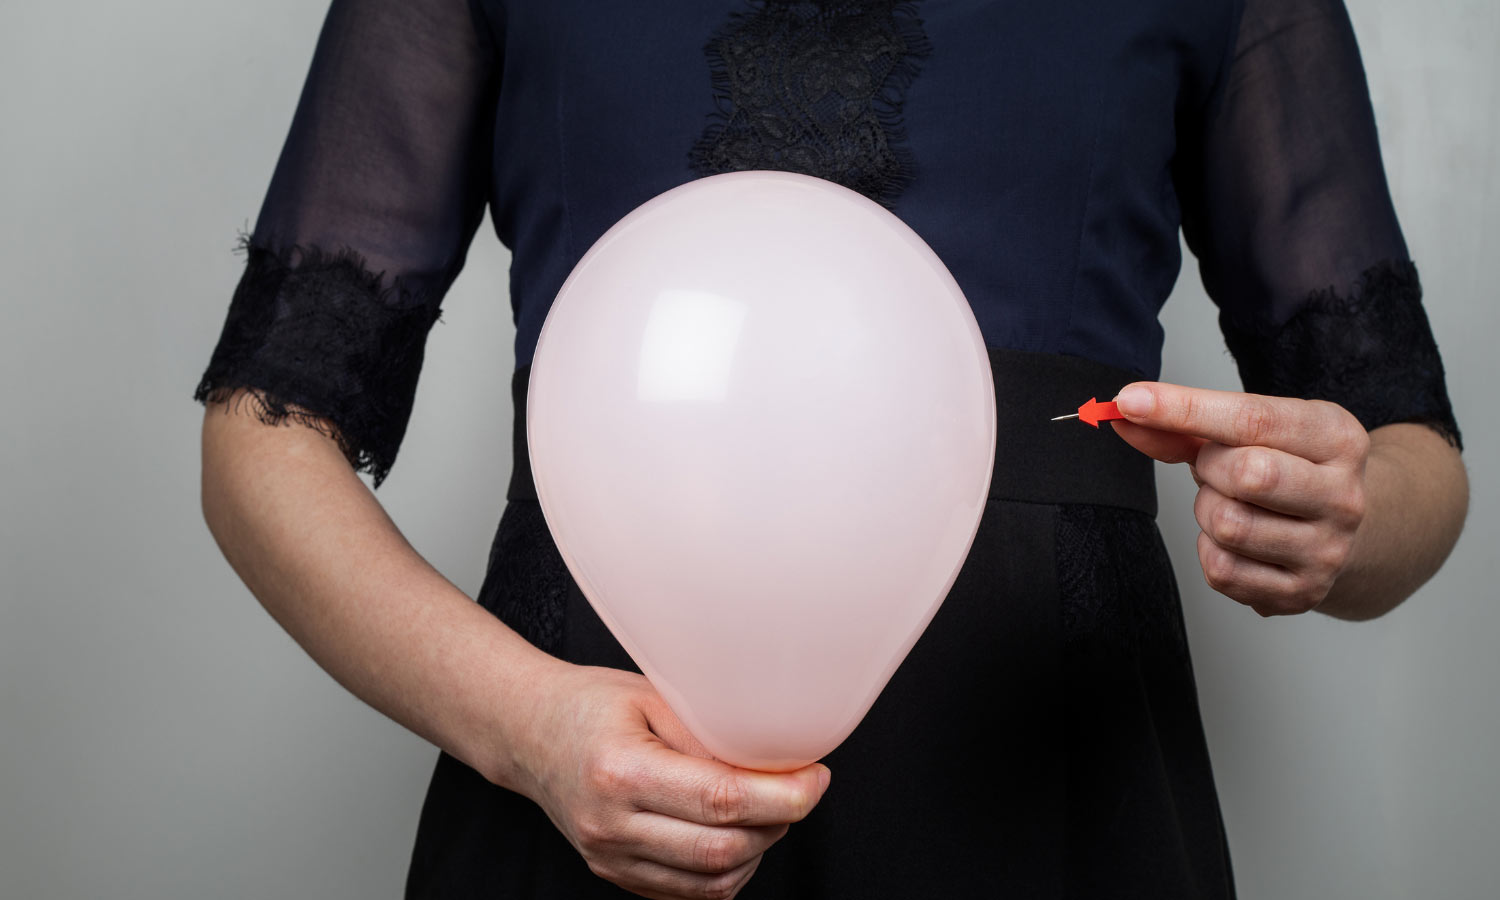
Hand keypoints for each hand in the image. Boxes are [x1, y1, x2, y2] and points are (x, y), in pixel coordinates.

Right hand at [509, 663, 829, 899]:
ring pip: (713, 881)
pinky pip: (690, 892)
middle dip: (780, 822)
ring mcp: (611, 858)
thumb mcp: (652, 696)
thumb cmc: (592, 705)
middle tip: (800, 788)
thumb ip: (709, 731)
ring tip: (769, 808)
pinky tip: (737, 833)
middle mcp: (611, 825)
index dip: (784, 796)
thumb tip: (773, 759)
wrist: (529, 733)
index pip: (722, 801)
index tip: (816, 778)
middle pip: (723, 849)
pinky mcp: (616, 875)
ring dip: (759, 849)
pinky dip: (728, 869)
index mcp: (621, 772)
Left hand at [1110, 383, 1369, 615]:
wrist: (1338, 534)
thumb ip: (1186, 424)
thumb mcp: (1249, 435)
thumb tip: (1125, 412)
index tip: (1131, 400)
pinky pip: (1221, 569)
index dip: (1184, 408)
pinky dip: (1210, 550)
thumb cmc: (1285, 471)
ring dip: (1207, 510)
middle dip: (1209, 468)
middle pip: (1246, 474)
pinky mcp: (1302, 593)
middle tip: (1217, 469)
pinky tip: (1234, 541)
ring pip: (1228, 525)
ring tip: (1229, 503)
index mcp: (1336, 438)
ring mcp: (1327, 550)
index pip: (1252, 418)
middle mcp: (1343, 496)